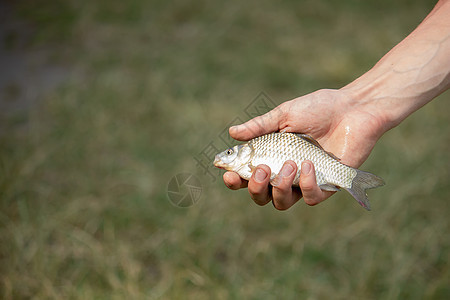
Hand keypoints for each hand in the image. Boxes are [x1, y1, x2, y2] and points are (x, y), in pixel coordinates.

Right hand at [223, 89, 384, 209]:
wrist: (353, 108)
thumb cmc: (318, 108)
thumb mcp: (284, 114)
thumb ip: (259, 126)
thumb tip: (231, 132)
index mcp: (272, 156)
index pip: (247, 176)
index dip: (235, 180)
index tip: (229, 174)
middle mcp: (285, 173)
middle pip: (260, 196)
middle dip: (254, 188)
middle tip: (260, 169)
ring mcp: (304, 181)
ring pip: (281, 202)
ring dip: (279, 188)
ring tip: (288, 164)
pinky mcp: (326, 186)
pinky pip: (310, 198)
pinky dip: (306, 184)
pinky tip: (308, 164)